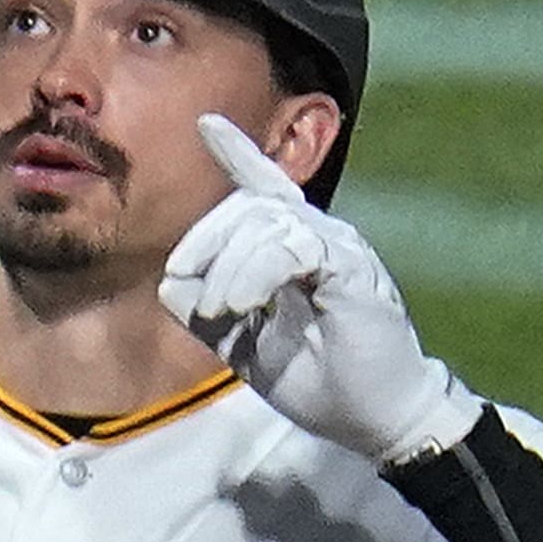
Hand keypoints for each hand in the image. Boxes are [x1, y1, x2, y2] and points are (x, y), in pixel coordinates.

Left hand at [158, 115, 479, 464]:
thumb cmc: (317, 380)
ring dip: (229, 265)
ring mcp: (339, 247)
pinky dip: (259, 272)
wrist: (372, 417)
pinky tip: (244, 304)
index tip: (205, 124)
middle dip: (206, 238)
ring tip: (220, 309)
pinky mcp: (352, 267)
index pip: (263, 190)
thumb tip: (170, 283)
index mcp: (295, 250)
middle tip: (182, 278)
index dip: (237, 154)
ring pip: (267, 223)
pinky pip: (296, 246)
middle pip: (248, 206)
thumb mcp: (244, 346)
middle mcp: (320, 237)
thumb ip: (209, 315)